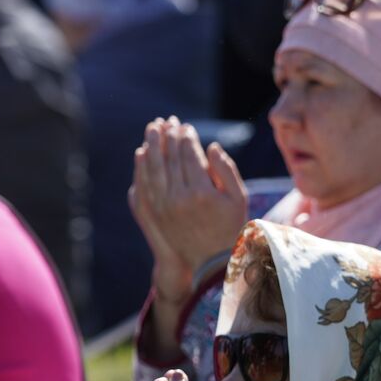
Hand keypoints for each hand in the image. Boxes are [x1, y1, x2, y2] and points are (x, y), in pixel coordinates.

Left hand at [129, 117, 247, 303]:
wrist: (211, 260)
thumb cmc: (230, 226)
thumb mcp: (238, 198)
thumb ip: (226, 170)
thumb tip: (210, 146)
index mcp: (202, 192)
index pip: (189, 155)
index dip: (186, 137)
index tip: (186, 126)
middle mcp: (180, 198)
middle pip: (169, 158)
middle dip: (168, 136)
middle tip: (167, 121)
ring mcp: (164, 206)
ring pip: (154, 168)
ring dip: (152, 145)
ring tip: (152, 129)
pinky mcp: (155, 213)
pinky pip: (145, 183)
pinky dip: (142, 166)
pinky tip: (142, 152)